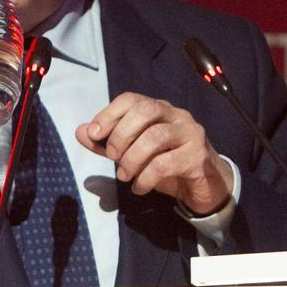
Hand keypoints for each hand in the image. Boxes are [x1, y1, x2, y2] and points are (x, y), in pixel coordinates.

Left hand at [78, 92, 231, 216]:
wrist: (205, 188)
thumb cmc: (169, 166)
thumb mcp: (134, 155)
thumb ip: (109, 144)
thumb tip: (82, 132)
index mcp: (160, 110)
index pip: (132, 99)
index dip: (109, 113)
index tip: (93, 134)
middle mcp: (177, 116)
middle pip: (146, 111)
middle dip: (121, 134)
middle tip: (113, 157)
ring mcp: (191, 134)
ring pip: (156, 136)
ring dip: (133, 158)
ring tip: (124, 176)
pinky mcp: (198, 157)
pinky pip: (166, 163)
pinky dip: (146, 177)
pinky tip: (140, 187)